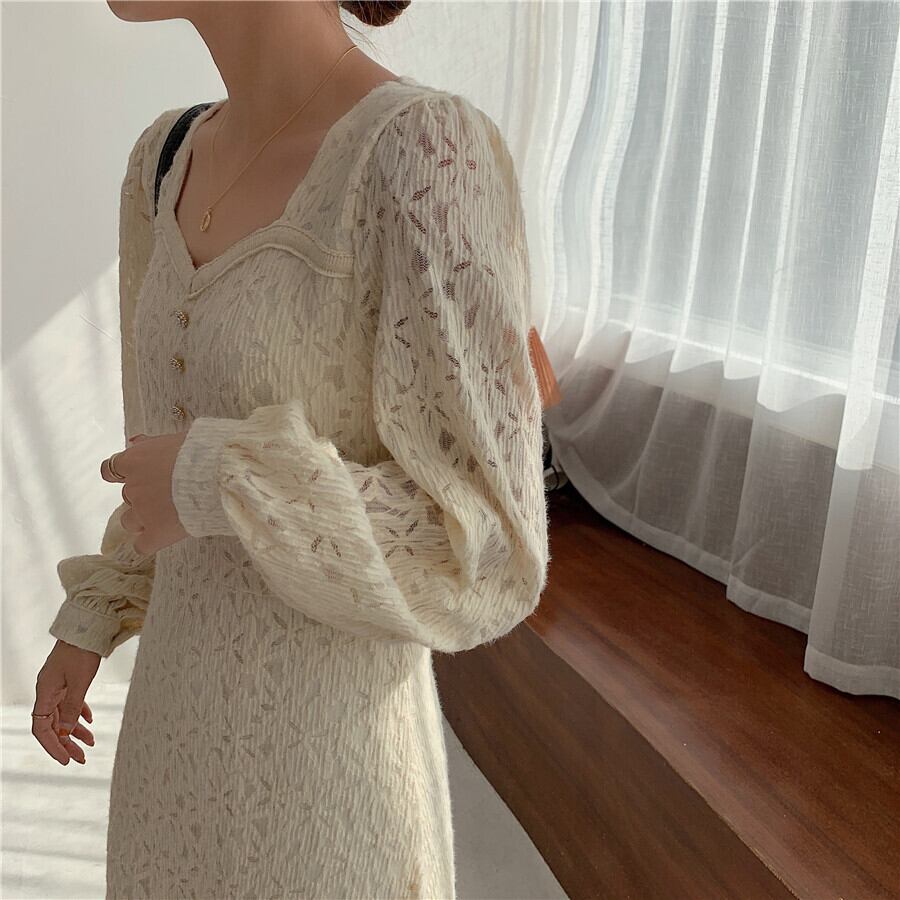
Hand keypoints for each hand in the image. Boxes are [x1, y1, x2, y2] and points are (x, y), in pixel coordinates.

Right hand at [32, 640, 98, 764]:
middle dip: (65, 744)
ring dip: (74, 730)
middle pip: (52, 725)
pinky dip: (79, 713)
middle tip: (81, 759)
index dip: (52, 747)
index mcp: (45, 693)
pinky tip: (89, 723)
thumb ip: (72, 708)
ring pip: (63, 715)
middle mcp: (48, 691)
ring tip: (90, 744)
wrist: (87, 627)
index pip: (42, 729)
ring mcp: (58, 685)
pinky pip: (71, 702)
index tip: (66, 761)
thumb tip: (65, 732)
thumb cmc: (81, 652)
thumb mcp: (80, 682)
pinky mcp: (69, 679)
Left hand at [100, 432, 190, 553]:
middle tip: (166, 494)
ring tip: (166, 516)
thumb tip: (133, 441)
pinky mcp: (156, 533)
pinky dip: (149, 542)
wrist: (217, 475)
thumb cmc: (201, 452)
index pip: (110, 469)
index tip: (126, 477)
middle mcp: (133, 487)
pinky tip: (160, 537)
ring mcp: (142, 512)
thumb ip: (150, 444)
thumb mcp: (173, 440)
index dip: (119, 475)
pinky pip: (142, 545)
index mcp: (135, 461)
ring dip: (142, 519)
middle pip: (127, 496)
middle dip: (142, 496)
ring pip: (129, 521)